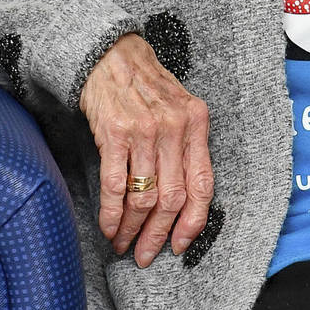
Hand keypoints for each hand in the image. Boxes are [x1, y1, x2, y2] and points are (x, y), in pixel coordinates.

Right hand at [80, 34, 213, 266]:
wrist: (111, 55)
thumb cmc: (147, 86)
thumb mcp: (180, 108)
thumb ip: (186, 145)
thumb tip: (182, 198)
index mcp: (197, 124)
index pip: (202, 185)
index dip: (193, 221)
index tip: (181, 245)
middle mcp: (175, 129)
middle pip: (172, 198)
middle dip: (158, 234)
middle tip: (144, 255)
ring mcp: (145, 131)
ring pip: (143, 196)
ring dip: (131, 228)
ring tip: (122, 242)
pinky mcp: (115, 134)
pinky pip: (115, 185)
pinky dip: (111, 213)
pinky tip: (107, 226)